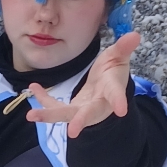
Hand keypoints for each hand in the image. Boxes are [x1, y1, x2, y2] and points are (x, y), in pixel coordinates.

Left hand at [26, 30, 140, 137]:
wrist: (106, 89)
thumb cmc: (113, 73)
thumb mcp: (119, 58)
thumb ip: (124, 48)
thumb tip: (135, 35)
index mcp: (111, 91)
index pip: (116, 95)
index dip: (118, 101)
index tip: (122, 110)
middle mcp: (97, 105)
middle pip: (88, 114)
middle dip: (80, 121)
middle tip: (73, 131)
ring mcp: (82, 109)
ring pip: (66, 115)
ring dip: (49, 115)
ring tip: (31, 116)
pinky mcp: (70, 109)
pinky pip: (54, 105)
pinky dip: (43, 98)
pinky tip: (33, 87)